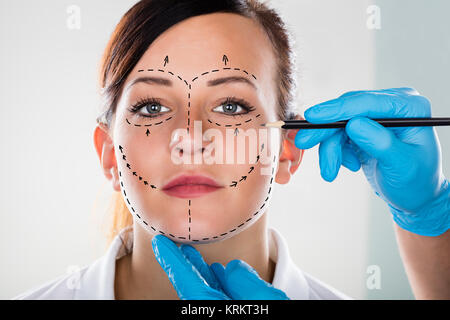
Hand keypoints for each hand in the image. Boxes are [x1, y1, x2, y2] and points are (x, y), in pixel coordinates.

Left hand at [151, 234, 289, 299]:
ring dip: (197, 271)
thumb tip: (230, 266)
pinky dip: (214, 281)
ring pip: (204, 292)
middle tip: (166, 245)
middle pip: (191, 287)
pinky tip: (218, 271)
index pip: (188, 283)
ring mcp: (219, 312)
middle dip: (180, 264)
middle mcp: (211, 311)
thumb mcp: (269, 302)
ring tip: (189, 251)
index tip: (159, 243)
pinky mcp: (229, 311)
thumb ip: (250, 285)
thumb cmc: (274, 316)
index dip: (172, 261)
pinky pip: (216, 296)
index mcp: (215, 309)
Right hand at [293, 87, 448, 235]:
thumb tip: (354, 124)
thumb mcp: (401, 165)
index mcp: (409, 107)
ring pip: (338, 125)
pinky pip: (338, 134)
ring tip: (330, 172)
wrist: (414, 196)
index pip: (368, 103)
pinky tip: (350, 166)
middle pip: (347, 111)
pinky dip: (336, 152)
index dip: (338, 109)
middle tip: (303, 142)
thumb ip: (380, 143)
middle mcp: (392, 105)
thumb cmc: (415, 182)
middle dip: (326, 131)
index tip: (313, 117)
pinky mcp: (364, 127)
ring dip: (330, 149)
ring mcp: (377, 116)